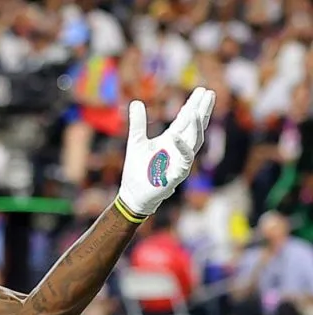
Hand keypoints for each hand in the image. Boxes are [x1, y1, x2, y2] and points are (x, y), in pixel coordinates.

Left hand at [117, 87, 214, 215]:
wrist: (133, 194)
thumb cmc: (137, 169)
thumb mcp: (136, 141)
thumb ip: (138, 123)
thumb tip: (136, 101)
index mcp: (171, 140)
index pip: (185, 120)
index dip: (193, 105)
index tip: (202, 90)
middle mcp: (179, 149)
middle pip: (195, 127)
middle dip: (202, 110)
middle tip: (209, 93)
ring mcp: (180, 161)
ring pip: (194, 141)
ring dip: (196, 126)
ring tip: (196, 110)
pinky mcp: (176, 175)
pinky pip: (183, 161)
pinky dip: (180, 148)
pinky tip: (176, 136)